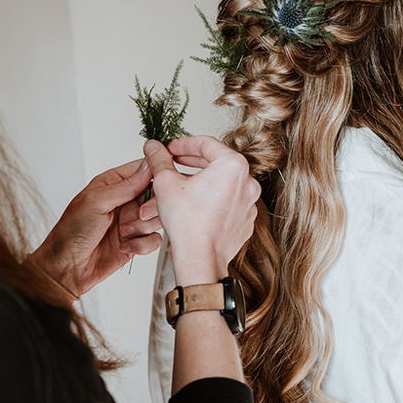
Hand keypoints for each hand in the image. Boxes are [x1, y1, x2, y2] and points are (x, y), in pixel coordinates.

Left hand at [30, 158, 162, 297]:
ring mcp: (131, 221)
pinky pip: (154, 239)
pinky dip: (142, 244)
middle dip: (150, 206)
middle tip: (138, 214)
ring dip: (142, 227)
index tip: (162, 181)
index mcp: (113, 183)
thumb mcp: (96, 202)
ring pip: (157, 217)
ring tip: (124, 233)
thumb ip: (125, 185)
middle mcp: (125, 200)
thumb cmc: (71, 232)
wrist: (67, 267)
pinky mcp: (136, 240)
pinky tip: (125, 246)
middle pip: (157, 194)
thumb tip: (148, 167)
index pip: (143, 169)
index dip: (156, 172)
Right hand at [142, 136, 260, 285]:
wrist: (200, 258)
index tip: (171, 149)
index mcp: (233, 166)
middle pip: (216, 163)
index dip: (183, 144)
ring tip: (180, 186)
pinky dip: (212, 200)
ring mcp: (249, 202)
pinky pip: (227, 202)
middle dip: (191, 163)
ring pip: (221, 184)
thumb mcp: (166, 183)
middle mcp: (247, 182)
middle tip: (173, 163)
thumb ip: (160, 160)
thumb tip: (153, 147)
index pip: (206, 143)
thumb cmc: (188, 224)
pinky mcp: (245, 219)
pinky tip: (194, 205)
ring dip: (200, 182)